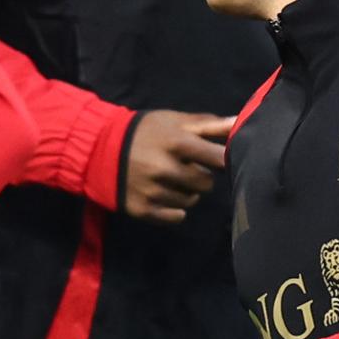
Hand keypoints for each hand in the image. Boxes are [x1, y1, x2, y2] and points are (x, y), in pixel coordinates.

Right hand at [121, 110, 235, 222]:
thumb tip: (239, 122)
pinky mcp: (143, 209)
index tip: (217, 158)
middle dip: (201, 176)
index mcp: (176, 143)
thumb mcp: (174, 121)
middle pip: (207, 184)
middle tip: (187, 167)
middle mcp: (164, 169)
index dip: (222, 160)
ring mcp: (153, 191)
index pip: (218, 159)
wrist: (100, 150)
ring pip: (191, 201)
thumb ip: (208, 124)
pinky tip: (164, 194)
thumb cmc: (145, 132)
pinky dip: (175, 208)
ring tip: (172, 179)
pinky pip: (176, 216)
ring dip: (187, 192)